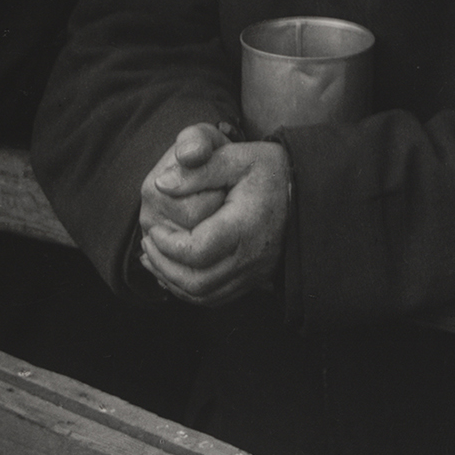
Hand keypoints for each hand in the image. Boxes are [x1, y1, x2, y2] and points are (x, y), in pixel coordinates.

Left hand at [138, 126, 289, 307]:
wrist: (307, 192)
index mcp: (244, 227)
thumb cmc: (270, 172)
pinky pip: (215, 297)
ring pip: (203, 295)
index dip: (167, 245)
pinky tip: (174, 272)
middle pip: (196, 281)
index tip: (153, 229)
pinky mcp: (254, 280)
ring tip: (153, 259)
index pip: (196, 251)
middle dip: (163, 266)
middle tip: (147, 244)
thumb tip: (161, 184)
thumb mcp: (238, 156)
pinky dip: (189, 290)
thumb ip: (200, 168)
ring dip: (172, 281)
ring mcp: (253, 273)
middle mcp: (250, 257)